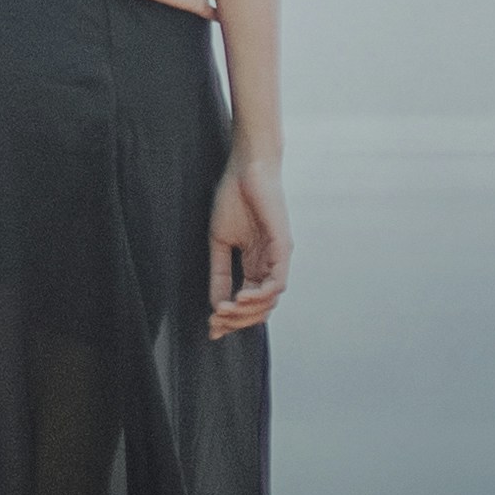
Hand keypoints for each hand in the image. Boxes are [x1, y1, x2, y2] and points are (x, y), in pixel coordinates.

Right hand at [207, 152, 291, 336]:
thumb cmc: (233, 198)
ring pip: (270, 301)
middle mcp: (271, 265)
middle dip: (237, 321)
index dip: (231, 319)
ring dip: (246, 312)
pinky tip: (239, 297)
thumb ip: (220, 273)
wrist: (245, 167)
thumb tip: (216, 305)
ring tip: (224, 310)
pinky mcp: (283, 247)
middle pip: (261, 308)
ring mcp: (279, 257)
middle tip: (215, 322)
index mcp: (256, 264)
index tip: (211, 327)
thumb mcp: (220, 242)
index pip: (249, 303)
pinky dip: (260, 296)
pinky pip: (277, 282)